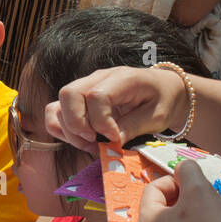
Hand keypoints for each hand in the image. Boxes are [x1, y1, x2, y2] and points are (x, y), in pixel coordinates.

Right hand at [45, 65, 188, 152]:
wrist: (164, 90)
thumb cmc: (163, 101)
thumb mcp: (157, 117)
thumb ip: (133, 127)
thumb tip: (110, 143)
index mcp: (122, 78)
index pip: (96, 96)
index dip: (101, 122)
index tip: (115, 139)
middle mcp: (99, 78)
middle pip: (69, 94)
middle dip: (78, 125)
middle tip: (96, 142)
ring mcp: (86, 86)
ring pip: (58, 104)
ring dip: (70, 130)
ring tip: (91, 143)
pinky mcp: (79, 99)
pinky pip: (56, 111)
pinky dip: (61, 128)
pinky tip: (81, 139)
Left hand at [123, 159, 220, 221]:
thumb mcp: (200, 189)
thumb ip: (186, 171)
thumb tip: (182, 169)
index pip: (151, 190)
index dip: (173, 181)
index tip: (193, 185)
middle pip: (147, 212)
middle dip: (166, 200)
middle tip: (187, 198)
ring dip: (172, 219)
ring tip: (196, 216)